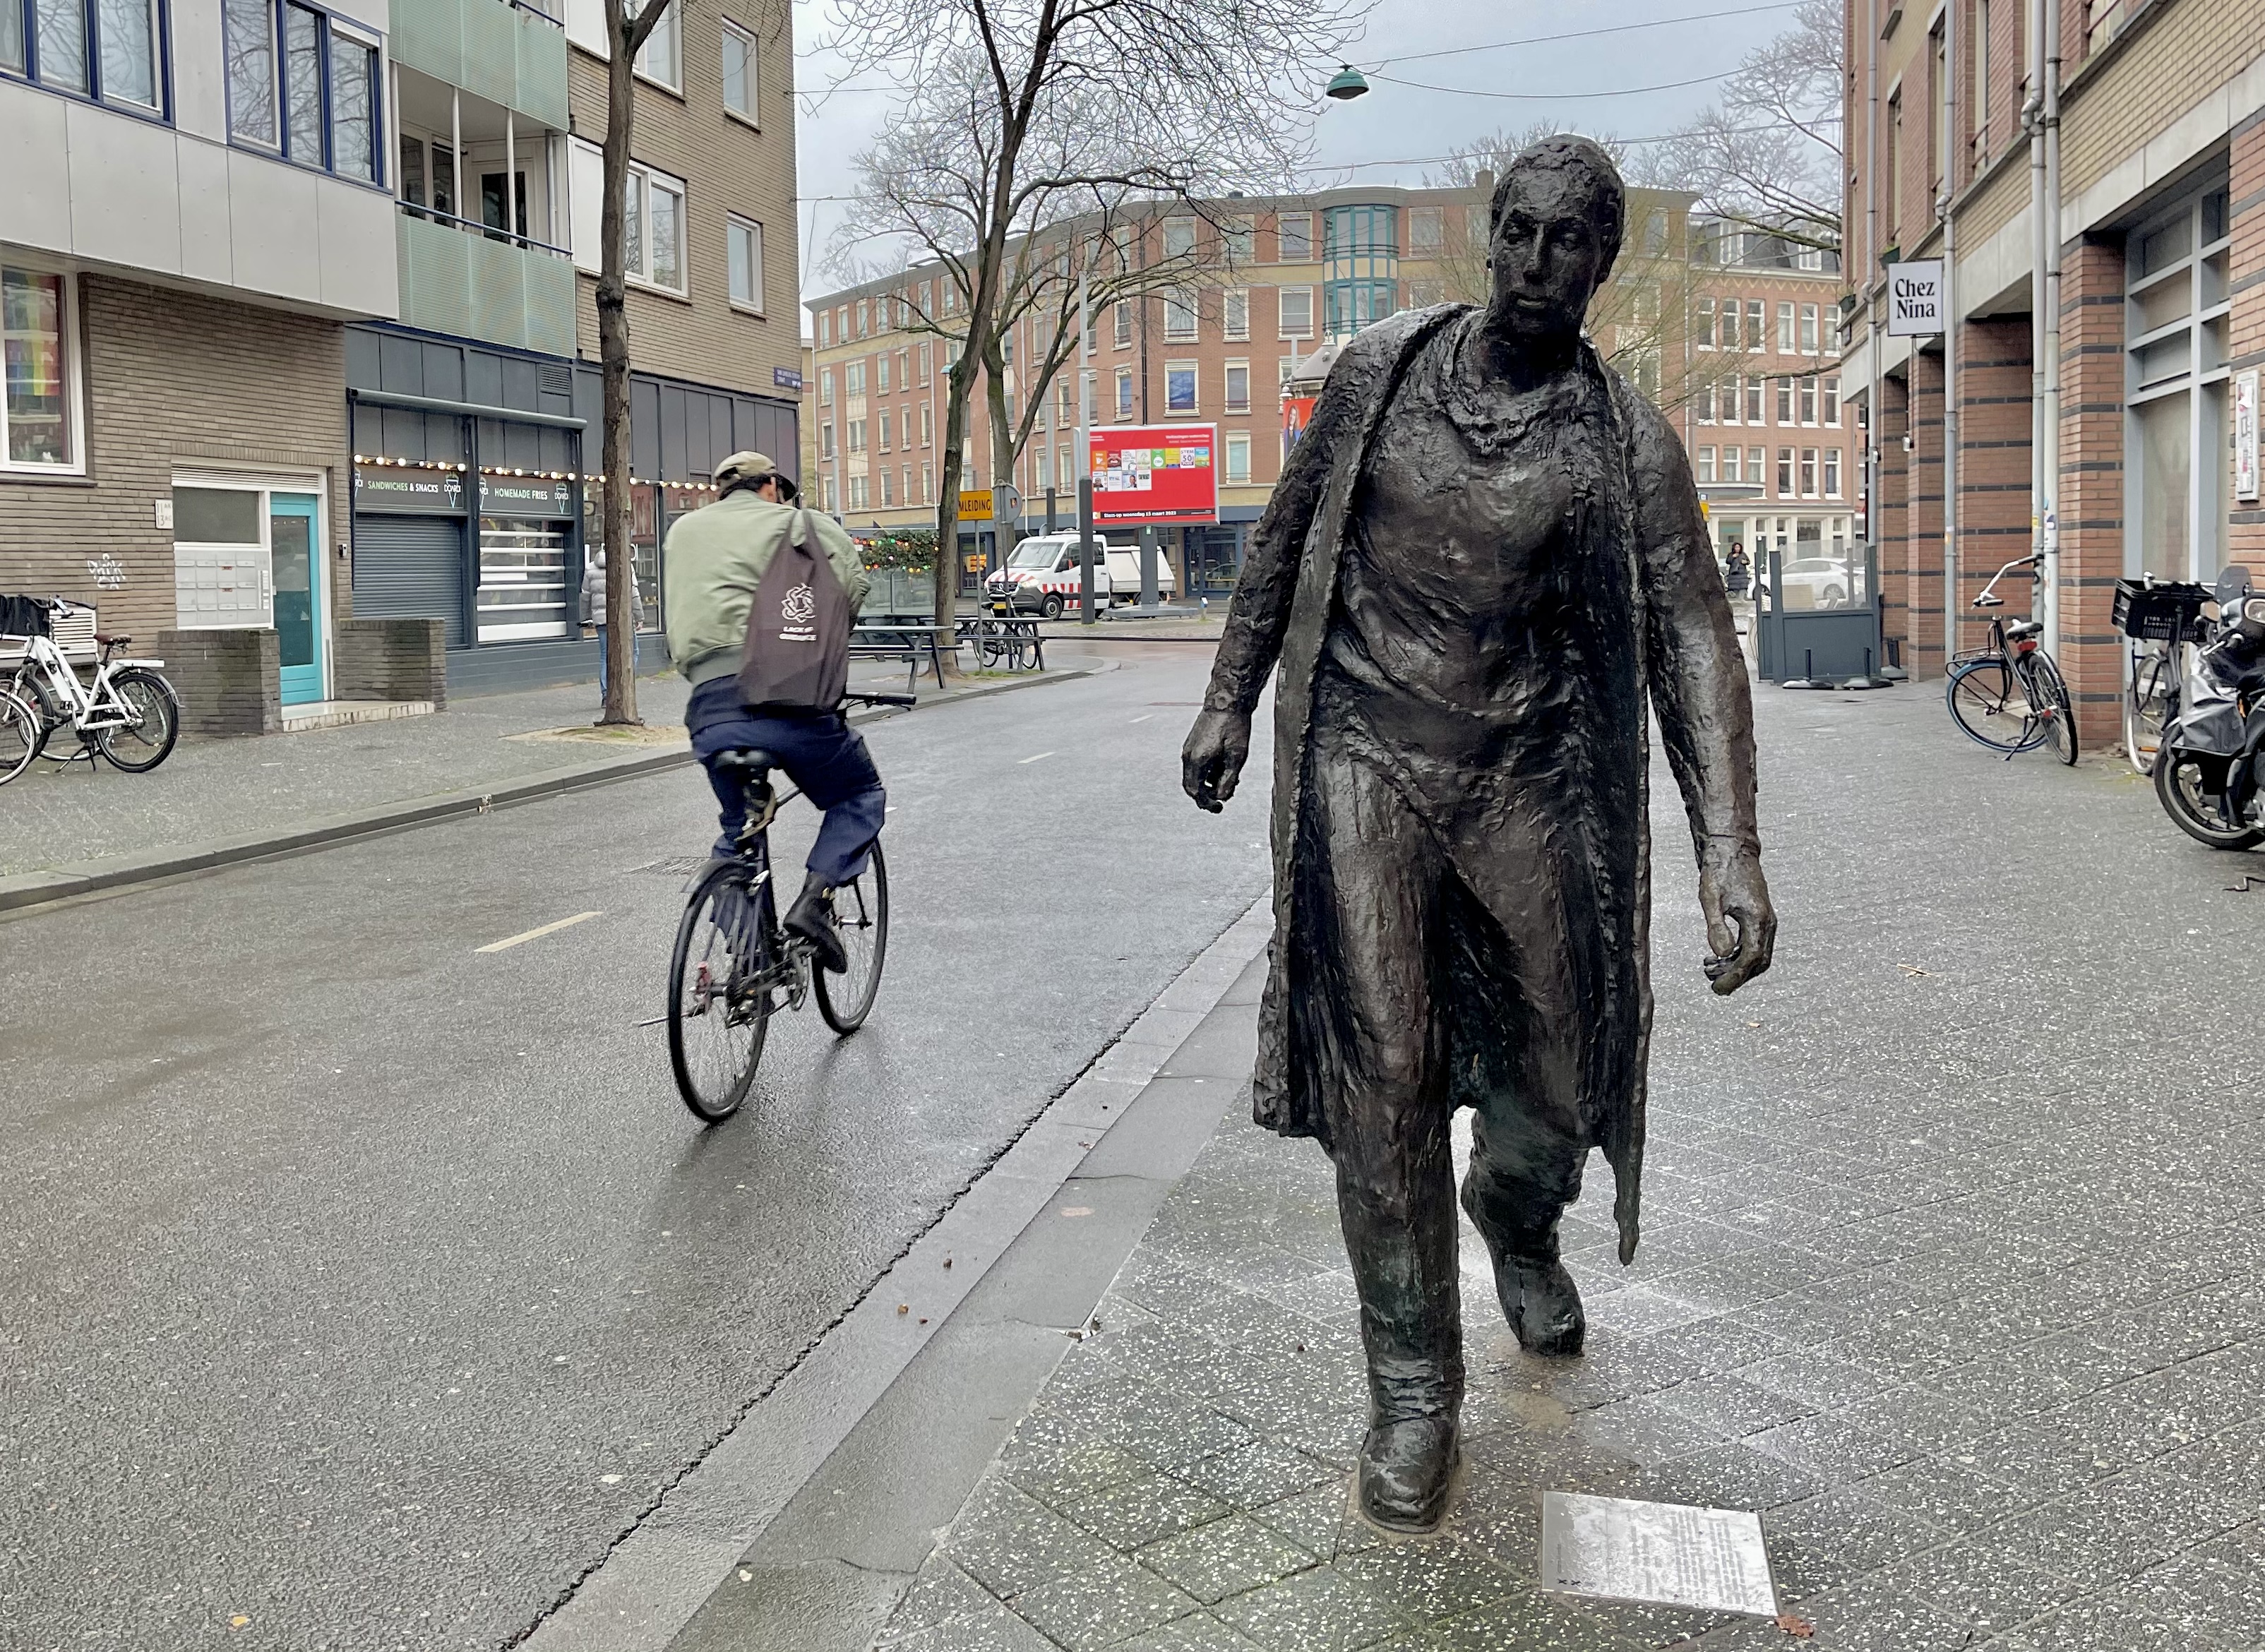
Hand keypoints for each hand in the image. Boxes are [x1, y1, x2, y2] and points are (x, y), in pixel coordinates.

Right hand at [1182, 709, 1251, 812]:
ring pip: (1195, 775)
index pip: (1195, 792)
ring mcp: (1188, 748)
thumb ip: (1228, 780)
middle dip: (1206, 795)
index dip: (1206, 803)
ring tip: (1230, 779)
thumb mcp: (1237, 758)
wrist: (1227, 701)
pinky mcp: (1192, 743)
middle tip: (1221, 800)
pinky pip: (1196, 765)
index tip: (1218, 808)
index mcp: (1197, 761)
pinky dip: (1207, 771)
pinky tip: (1223, 767)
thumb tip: (1221, 796)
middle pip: (1191, 786)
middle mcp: (1188, 756)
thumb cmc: (1233, 726)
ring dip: (1209, 782)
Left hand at [1698, 844, 1773, 995]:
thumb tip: (1721, 954)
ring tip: (1710, 968)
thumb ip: (1716, 928)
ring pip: (1759, 955)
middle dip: (1736, 976)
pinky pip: (1756, 944)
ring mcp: (1766, 919)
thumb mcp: (1710, 899)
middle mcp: (1767, 922)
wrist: (1732, 847)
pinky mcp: (1760, 916)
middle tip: (1712, 982)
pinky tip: (1720, 956)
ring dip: (1738, 967)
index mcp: (1757, 919)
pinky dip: (1740, 956)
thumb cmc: (1719, 869)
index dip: (1734, 977)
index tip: (1717, 988)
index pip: (1750, 959)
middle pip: (1758, 963)